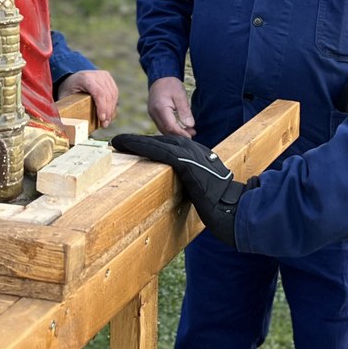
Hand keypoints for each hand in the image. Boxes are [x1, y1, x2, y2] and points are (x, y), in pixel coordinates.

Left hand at [59, 69, 118, 124]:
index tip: (102, 118)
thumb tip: (65, 125)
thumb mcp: (64, 96)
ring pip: (113, 95)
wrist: (73, 77)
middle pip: (107, 95)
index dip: (102, 106)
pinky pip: (115, 93)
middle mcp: (97, 75)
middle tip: (104, 125)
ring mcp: (105, 76)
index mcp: (85, 78)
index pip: (98, 93)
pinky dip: (113, 105)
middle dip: (107, 112)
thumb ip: (65, 108)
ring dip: (111, 110)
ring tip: (107, 122)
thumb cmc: (68, 89)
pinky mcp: (109, 79)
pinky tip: (110, 114)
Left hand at [111, 133, 247, 247]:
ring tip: (119, 142)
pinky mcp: (184, 161)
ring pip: (158, 143)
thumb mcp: (203, 189)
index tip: (139, 146)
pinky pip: (158, 151)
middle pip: (162, 141)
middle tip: (122, 142)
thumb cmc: (218, 204)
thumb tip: (184, 191)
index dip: (153, 145)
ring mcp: (190, 154)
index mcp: (199, 155)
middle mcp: (194, 150)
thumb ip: (192, 183)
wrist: (228, 207)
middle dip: (142, 142)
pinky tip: (126, 145)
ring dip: (136, 142)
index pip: (171, 145)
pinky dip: (141, 146)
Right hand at [147, 76, 195, 137]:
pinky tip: (180, 127)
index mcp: (160, 108)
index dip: (181, 133)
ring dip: (175, 133)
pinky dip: (171, 129)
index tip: (191, 135)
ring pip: (163, 129)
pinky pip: (162, 126)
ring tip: (189, 131)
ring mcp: (152, 115)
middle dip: (179, 134)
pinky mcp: (154, 115)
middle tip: (193, 133)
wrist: (160, 77)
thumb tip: (190, 125)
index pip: (170, 126)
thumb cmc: (171, 84)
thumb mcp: (180, 95)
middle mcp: (153, 113)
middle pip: (166, 130)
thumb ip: (185, 110)